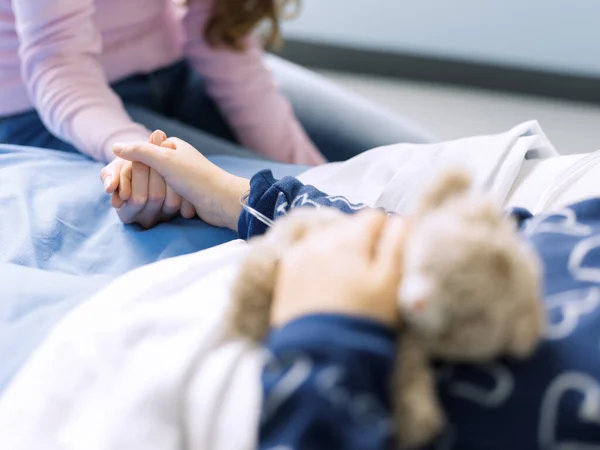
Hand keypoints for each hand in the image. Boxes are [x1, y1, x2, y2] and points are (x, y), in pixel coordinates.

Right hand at [113, 137, 249, 230]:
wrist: (222, 201)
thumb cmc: (195, 177)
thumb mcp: (164, 160)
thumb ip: (138, 152)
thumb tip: (115, 147)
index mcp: (173, 146)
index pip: (143, 153)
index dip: (132, 168)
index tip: (123, 185)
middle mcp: (179, 159)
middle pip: (149, 171)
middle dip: (144, 185)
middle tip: (131, 199)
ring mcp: (184, 177)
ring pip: (158, 187)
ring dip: (155, 197)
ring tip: (144, 207)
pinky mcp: (188, 194)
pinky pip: (169, 199)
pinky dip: (166, 204)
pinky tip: (161, 212)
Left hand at [271, 211, 406, 327]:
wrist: (320, 357)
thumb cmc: (363, 320)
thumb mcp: (391, 283)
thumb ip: (398, 244)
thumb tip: (401, 218)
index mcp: (349, 238)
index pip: (374, 217)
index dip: (386, 235)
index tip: (389, 260)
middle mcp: (319, 238)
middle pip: (347, 225)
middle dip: (361, 240)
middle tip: (369, 273)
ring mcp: (298, 254)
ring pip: (325, 236)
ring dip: (338, 248)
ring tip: (346, 279)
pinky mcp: (285, 273)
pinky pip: (305, 252)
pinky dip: (317, 259)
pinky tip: (324, 282)